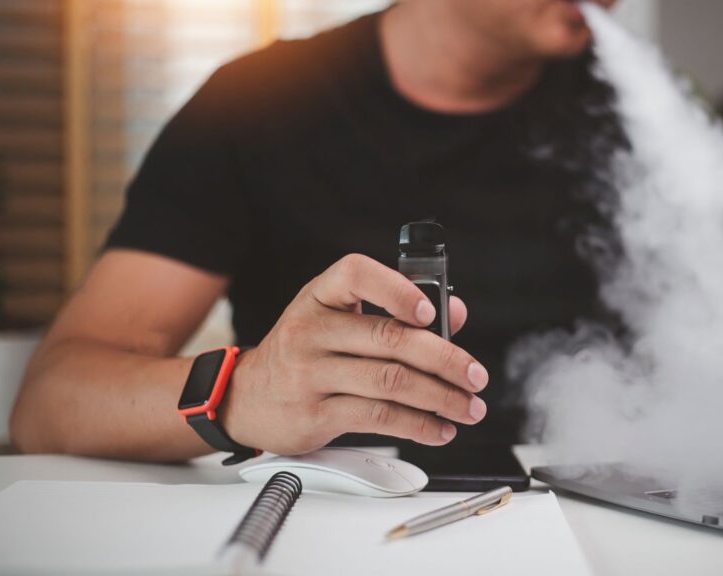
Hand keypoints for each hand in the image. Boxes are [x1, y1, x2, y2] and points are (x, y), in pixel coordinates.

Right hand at [221, 254, 488, 454]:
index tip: (430, 312)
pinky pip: (378, 417)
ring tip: (468, 407)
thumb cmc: (307, 351)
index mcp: (321, 295)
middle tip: (476, 376)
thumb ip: (396, 311)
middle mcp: (311, 329)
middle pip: (389, 339)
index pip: (357, 275)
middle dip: (445, 359)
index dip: (398, 290)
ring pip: (390, 382)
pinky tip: (439, 429)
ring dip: (440, 398)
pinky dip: (418, 425)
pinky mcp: (315, 413)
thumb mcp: (339, 318)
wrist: (247, 397)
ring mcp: (310, 372)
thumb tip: (454, 312)